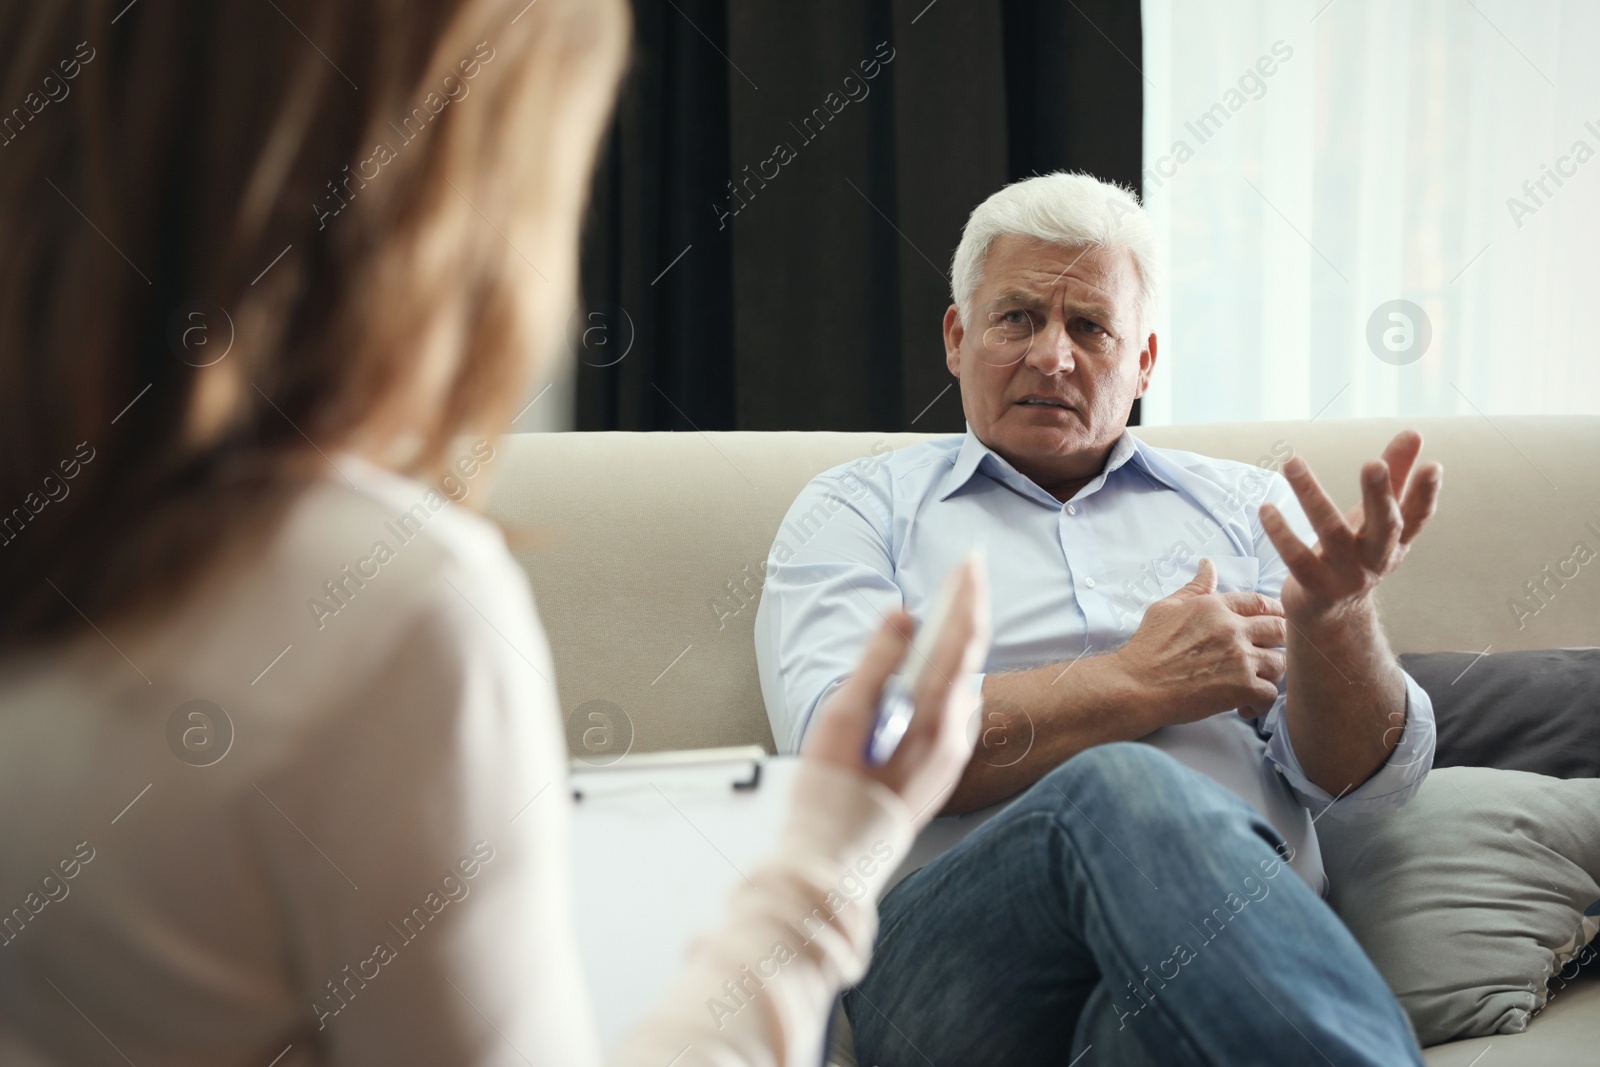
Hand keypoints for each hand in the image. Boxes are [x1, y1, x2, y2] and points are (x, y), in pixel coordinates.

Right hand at [803, 556, 991, 829]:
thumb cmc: (834, 793)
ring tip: (953, 611)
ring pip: (962, 685)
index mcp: (933, 718)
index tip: (970, 561)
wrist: (838, 861)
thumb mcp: (846, 716)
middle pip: (968, 659)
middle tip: (965, 574)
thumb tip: (903, 615)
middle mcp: (953, 737)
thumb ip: (877, 660)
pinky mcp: (940, 770)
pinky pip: (953, 710)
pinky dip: (949, 678)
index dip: (968, 596)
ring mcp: (950, 756)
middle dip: (967, 612)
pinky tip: (935, 672)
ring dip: (959, 645)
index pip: (962, 640)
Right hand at [1110, 557, 1286, 726]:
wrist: (1137, 685)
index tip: (1275, 620)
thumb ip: (1194, 587)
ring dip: (1270, 672)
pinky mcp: (1242, 688)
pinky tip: (1245, 704)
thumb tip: (1208, 564)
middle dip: (1280, 640)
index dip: (1274, 611)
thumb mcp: (1166, 608)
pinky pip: (1270, 693)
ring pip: (1280, 662)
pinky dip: (1261, 702)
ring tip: (1256, 680)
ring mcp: (1240, 659)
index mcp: (1215, 607)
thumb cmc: (1147, 648)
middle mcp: (1232, 629)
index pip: (1260, 602)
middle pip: (1280, 628)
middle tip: (1270, 651)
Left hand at [1260, 430, 1442, 622]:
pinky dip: (1281, 532)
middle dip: (1379, 495)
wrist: (1331, 614)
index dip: (1426, 493)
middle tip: (1373, 464)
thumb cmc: (1356, 551)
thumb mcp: (1375, 517)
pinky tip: (1266, 507)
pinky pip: (1297, 559)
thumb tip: (1414, 432)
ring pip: (1331, 532)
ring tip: (1291, 462)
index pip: (1417, 516)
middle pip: (1384, 526)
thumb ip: (1393, 476)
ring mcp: (1347, 576)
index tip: (1433, 466)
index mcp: (1396, 541)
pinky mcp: (1316, 588)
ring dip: (1310, 494)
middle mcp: (1377, 559)